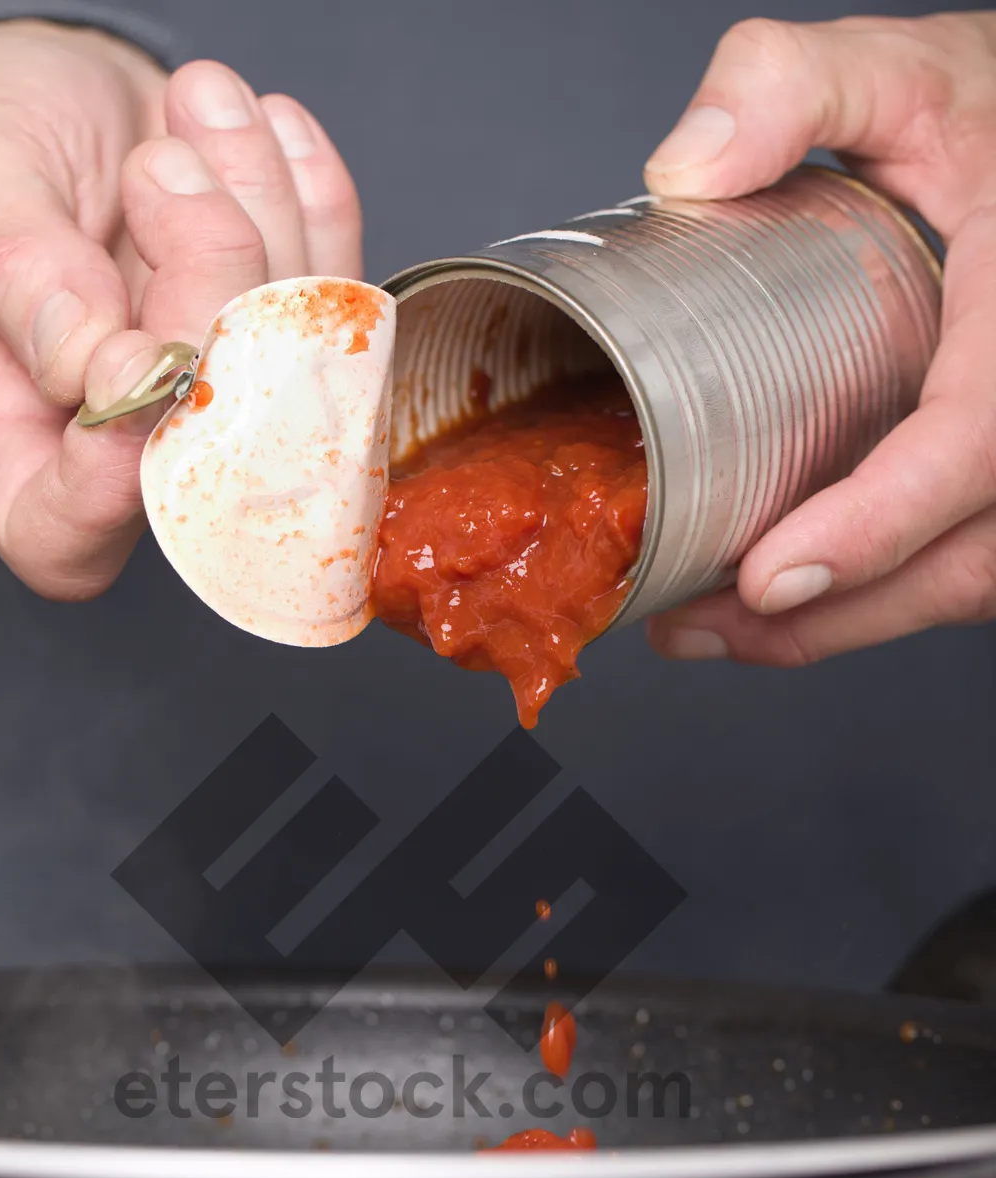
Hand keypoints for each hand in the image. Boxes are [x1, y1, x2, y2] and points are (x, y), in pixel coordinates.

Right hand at [0, 24, 361, 598]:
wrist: (58, 85)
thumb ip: (18, 273)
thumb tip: (91, 366)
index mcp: (5, 441)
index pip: (58, 537)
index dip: (106, 487)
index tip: (131, 363)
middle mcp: (124, 449)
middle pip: (204, 455)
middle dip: (208, 295)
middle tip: (165, 171)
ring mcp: (218, 404)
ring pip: (290, 364)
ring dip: (262, 215)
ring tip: (199, 113)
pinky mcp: (288, 343)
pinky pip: (339, 297)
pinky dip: (312, 197)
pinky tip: (264, 131)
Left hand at [641, 12, 995, 666]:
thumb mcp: (909, 72)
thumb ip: (795, 82)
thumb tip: (685, 168)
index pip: (976, 443)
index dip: (877, 524)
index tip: (771, 577)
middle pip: (963, 560)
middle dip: (825, 619)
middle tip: (694, 625)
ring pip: (968, 588)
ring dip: (842, 629)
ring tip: (714, 630)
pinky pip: (970, 574)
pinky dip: (880, 605)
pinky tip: (785, 610)